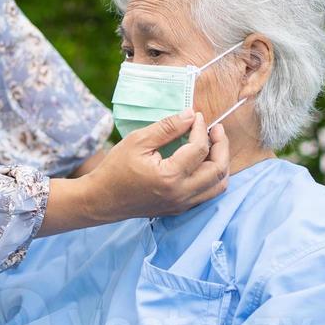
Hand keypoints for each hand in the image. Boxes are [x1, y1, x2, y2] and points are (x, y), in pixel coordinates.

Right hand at [84, 110, 230, 220]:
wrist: (102, 200)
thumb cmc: (115, 168)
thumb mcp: (138, 141)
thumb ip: (167, 127)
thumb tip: (191, 115)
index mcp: (171, 176)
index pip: (199, 148)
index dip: (201, 128)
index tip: (196, 116)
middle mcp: (181, 194)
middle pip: (218, 170)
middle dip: (222, 145)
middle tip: (216, 129)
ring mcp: (182, 204)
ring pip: (219, 186)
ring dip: (221, 163)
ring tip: (214, 145)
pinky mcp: (180, 208)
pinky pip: (208, 194)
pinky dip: (212, 177)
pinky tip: (203, 162)